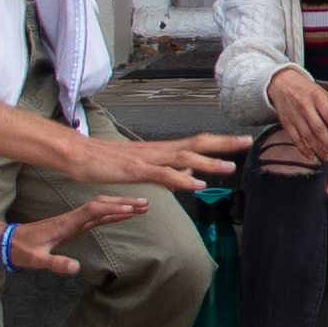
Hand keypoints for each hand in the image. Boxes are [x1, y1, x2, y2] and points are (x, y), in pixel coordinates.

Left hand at [2, 197, 144, 280]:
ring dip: (120, 206)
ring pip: (101, 209)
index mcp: (65, 223)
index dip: (112, 208)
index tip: (131, 208)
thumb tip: (75, 268)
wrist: (8, 242)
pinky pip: (96, 217)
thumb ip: (54, 264)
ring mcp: (73, 221)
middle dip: (123, 203)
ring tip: (142, 207)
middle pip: (101, 205)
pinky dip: (111, 214)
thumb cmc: (21, 251)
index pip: (93, 211)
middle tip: (146, 204)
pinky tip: (122, 214)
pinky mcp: (73, 226)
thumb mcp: (36, 260)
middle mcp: (72, 219)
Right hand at [78, 126, 244, 192]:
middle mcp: (159, 150)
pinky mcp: (136, 169)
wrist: (80, 155)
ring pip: (185, 158)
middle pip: (197, 143)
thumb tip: (191, 174)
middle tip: (247, 142)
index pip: (197, 142)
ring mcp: (148, 158)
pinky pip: (163, 175)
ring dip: (208, 163)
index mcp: (162, 150)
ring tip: (230, 168)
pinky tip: (196, 185)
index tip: (241, 141)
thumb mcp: (144, 168)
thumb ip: (169, 171)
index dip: (220, 141)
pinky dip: (182, 180)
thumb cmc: (109, 161)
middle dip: (224, 143)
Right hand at [264, 70, 327, 170]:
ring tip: (327, 158)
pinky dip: (303, 150)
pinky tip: (312, 157)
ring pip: (307, 136)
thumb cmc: (307, 90)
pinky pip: (295, 139)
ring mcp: (294, 115)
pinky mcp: (285, 123)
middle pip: (318, 128)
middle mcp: (305, 106)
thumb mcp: (323, 94)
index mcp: (317, 97)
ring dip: (318, 149)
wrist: (282, 84)